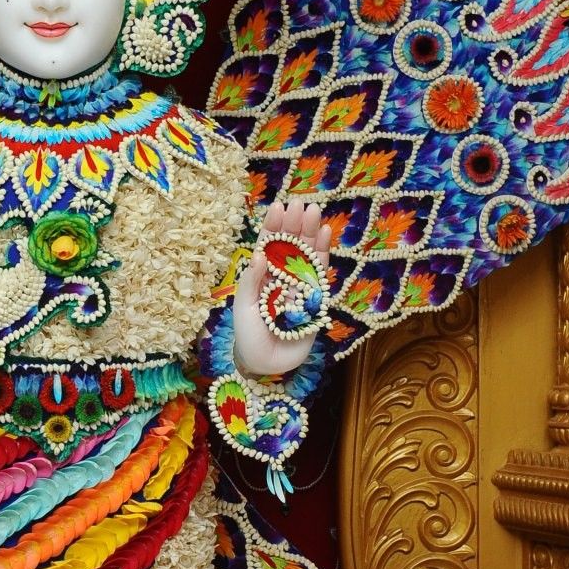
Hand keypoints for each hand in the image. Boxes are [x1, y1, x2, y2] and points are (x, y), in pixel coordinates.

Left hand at [232, 197, 332, 379]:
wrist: (265, 364)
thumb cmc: (248, 335)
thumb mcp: (243, 308)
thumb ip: (250, 282)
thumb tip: (259, 254)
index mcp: (261, 276)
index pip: (268, 245)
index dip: (273, 226)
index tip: (279, 207)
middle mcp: (281, 277)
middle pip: (290, 245)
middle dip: (295, 225)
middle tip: (301, 204)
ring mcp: (299, 286)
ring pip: (306, 255)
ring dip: (311, 234)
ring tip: (315, 212)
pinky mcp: (315, 299)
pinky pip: (319, 274)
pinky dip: (323, 254)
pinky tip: (325, 235)